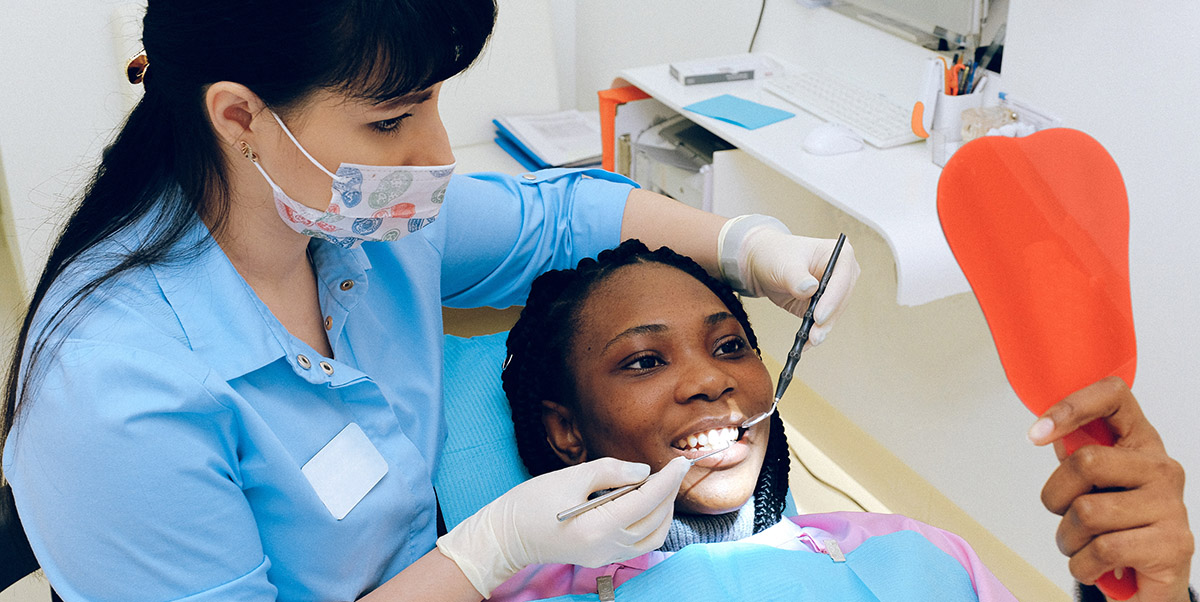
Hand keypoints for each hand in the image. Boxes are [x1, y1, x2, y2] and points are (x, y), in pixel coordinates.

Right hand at [436, 456, 689, 596]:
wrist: (507, 536)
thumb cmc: (532, 502)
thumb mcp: (570, 477)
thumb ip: (611, 471)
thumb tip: (644, 470)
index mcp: (599, 526)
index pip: (648, 500)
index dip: (669, 479)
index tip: (682, 461)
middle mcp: (607, 546)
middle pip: (656, 519)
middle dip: (669, 492)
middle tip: (669, 469)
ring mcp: (605, 556)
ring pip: (654, 536)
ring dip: (663, 511)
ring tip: (658, 486)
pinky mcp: (602, 559)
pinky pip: (640, 545)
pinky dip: (651, 525)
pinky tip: (644, 506)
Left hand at [741, 228, 858, 346]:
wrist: (762, 264)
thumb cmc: (775, 255)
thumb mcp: (784, 264)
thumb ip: (797, 277)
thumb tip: (810, 289)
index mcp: (838, 254)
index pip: (842, 278)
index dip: (832, 298)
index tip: (819, 315)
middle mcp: (841, 273)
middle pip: (841, 300)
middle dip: (828, 319)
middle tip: (815, 334)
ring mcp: (833, 291)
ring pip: (834, 314)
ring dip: (822, 329)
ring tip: (810, 341)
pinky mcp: (823, 305)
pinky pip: (823, 322)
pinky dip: (814, 332)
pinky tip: (805, 342)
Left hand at [1030, 377, 1192, 601]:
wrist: (1150, 584)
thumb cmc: (1116, 527)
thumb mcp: (1094, 485)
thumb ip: (1076, 455)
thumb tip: (1049, 433)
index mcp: (1140, 442)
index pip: (1114, 396)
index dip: (1070, 407)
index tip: (1036, 434)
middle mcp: (1162, 468)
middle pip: (1084, 461)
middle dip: (1055, 497)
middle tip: (1065, 516)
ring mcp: (1172, 506)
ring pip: (1086, 511)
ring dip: (1068, 538)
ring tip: (1083, 546)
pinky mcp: (1173, 545)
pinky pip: (1102, 549)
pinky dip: (1082, 565)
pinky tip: (1095, 566)